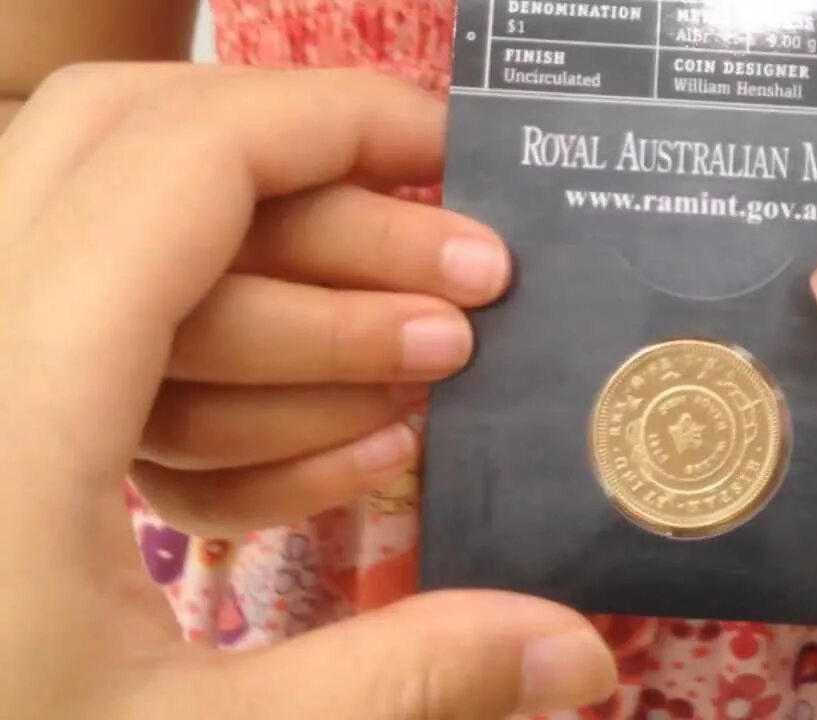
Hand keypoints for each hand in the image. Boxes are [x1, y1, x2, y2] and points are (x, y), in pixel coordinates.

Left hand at [0, 64, 613, 718]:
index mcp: (6, 404)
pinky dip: (218, 358)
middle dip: (325, 187)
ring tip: (415, 392)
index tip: (465, 164)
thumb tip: (585, 655)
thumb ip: (404, 683)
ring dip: (284, 287)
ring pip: (112, 226)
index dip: (337, 122)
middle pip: (135, 141)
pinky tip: (314, 463)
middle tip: (467, 285)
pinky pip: (91, 322)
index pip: (181, 157)